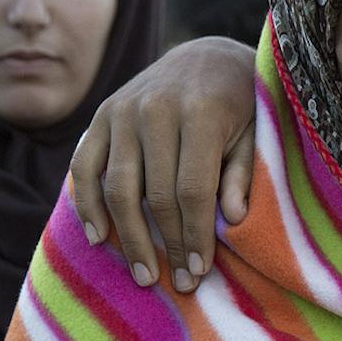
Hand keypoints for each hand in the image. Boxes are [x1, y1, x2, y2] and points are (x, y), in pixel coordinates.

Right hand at [69, 35, 258, 293]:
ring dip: (128, 238)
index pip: (193, 190)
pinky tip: (98, 237)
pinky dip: (87, 204)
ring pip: (117, 187)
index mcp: (200, 111)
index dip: (195, 235)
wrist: (207, 57)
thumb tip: (232, 219)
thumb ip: (243, 172)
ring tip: (144, 274)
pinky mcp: (101, 115)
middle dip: (167, 245)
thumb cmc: (241, 103)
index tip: (200, 271)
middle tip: (177, 283)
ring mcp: (122, 110)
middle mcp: (155, 108)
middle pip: (154, 195)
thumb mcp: (256, 132)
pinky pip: (85, 166)